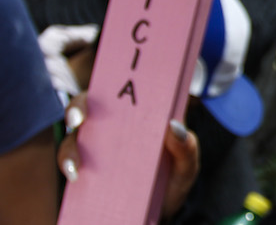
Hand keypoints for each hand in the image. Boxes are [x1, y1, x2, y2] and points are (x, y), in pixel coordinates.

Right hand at [57, 93, 200, 219]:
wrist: (162, 211)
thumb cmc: (175, 180)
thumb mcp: (187, 166)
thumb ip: (186, 148)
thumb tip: (174, 125)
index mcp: (142, 118)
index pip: (123, 93)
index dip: (110, 83)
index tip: (106, 88)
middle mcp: (116, 128)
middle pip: (90, 108)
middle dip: (78, 109)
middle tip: (78, 121)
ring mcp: (99, 148)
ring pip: (74, 138)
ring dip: (69, 147)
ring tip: (76, 165)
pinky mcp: (88, 170)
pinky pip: (71, 164)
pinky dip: (68, 167)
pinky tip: (76, 177)